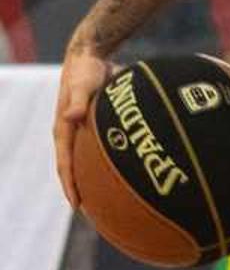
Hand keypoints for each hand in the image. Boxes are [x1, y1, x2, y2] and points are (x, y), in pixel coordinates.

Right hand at [53, 45, 109, 206]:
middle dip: (81, 190)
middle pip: (74, 169)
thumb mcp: (83, 84)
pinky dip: (108, 164)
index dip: (70, 185)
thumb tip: (71, 117)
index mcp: (63, 129)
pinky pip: (100, 150)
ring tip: (110, 202)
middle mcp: (70, 133)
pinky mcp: (95, 125)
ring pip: (87, 162)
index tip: (77, 205)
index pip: (64, 164)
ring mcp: (82, 130)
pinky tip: (126, 174)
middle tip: (94, 215)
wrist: (91, 55)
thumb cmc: (85, 70)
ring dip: (95, 180)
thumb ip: (79, 101)